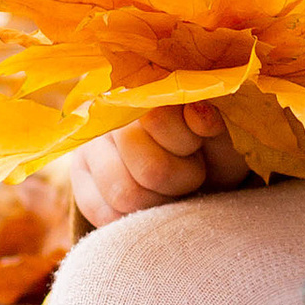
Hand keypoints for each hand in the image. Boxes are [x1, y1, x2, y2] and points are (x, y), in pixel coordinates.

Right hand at [66, 102, 250, 224]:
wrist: (197, 167)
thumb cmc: (213, 147)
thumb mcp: (226, 134)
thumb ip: (217, 122)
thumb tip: (199, 112)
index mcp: (146, 87)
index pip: (159, 118)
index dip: (188, 143)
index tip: (198, 143)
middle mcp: (107, 110)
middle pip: (149, 169)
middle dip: (182, 179)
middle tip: (192, 172)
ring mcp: (88, 145)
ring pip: (125, 195)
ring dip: (161, 201)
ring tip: (172, 188)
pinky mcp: (79, 180)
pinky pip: (104, 214)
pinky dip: (136, 217)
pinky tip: (150, 200)